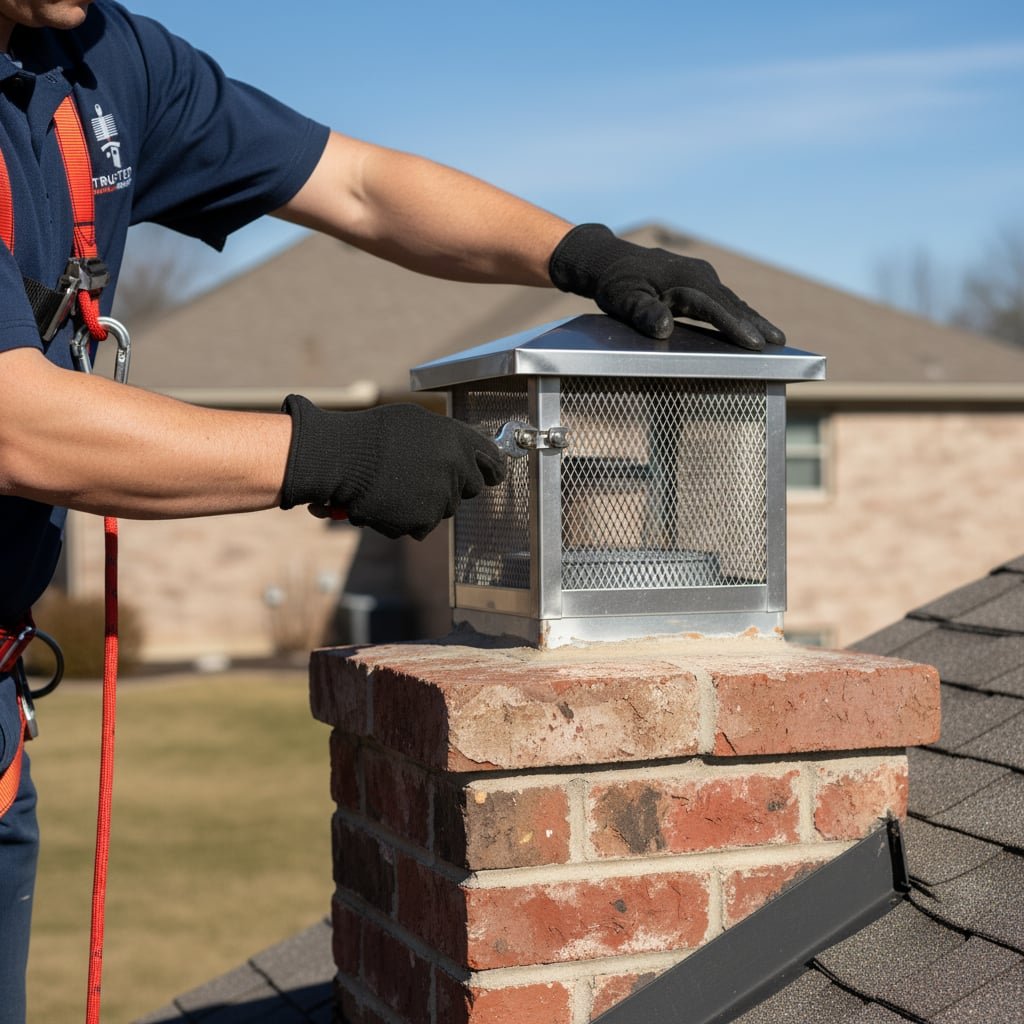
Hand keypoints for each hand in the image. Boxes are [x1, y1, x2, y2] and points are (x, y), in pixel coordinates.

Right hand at [279, 397, 505, 539]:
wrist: (342, 458)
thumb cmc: (372, 434)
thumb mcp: (416, 422)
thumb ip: (445, 439)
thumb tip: (461, 454)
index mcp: (458, 440)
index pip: (492, 461)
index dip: (491, 469)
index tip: (492, 475)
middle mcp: (456, 468)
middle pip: (469, 488)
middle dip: (451, 485)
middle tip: (423, 477)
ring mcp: (441, 497)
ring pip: (444, 508)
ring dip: (427, 503)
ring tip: (397, 486)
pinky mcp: (423, 521)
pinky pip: (423, 525)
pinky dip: (407, 519)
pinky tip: (389, 501)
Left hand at [548, 223, 784, 350]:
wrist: (610, 261)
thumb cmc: (616, 285)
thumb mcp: (623, 300)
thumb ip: (642, 313)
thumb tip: (665, 326)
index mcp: (683, 280)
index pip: (714, 308)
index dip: (734, 327)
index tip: (753, 343)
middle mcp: (698, 275)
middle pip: (732, 303)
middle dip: (755, 323)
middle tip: (778, 343)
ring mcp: (700, 276)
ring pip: (731, 301)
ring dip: (753, 318)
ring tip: (775, 338)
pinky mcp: (699, 281)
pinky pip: (723, 299)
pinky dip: (739, 312)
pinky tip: (751, 325)